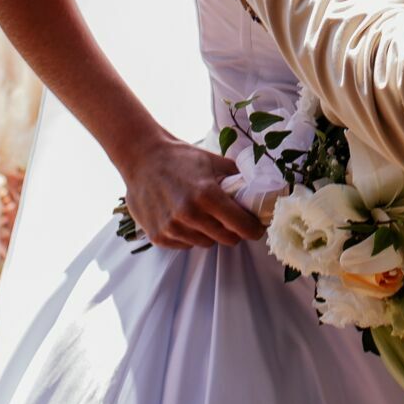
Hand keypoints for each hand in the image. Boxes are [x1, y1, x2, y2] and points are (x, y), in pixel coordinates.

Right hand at [118, 132, 263, 248]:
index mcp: (207, 195)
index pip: (242, 226)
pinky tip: (185, 218)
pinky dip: (190, 235)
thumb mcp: (214, 161)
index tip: (256, 227)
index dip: (254, 229)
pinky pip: (186, 245)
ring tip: (204, 214)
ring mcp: (172, 228)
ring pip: (206, 243)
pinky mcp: (158, 237)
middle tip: (232, 220)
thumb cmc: (181, 158)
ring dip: (210, 233)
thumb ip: (238, 178)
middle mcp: (189, 214)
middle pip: (227, 239)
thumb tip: (260, 190)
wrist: (142, 158)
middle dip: (234, 231)